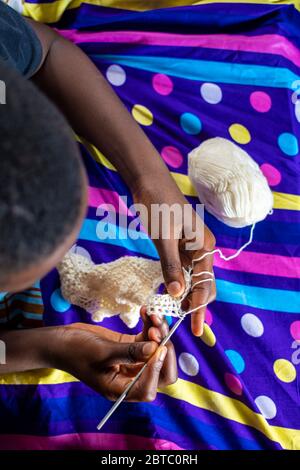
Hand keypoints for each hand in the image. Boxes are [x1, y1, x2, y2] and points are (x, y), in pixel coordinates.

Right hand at [53, 310, 176, 400]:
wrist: (61, 341)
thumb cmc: (75, 350)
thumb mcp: (102, 351)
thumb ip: (129, 351)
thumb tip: (155, 348)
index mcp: (119, 389)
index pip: (148, 389)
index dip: (156, 370)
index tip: (156, 347)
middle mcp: (128, 379)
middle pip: (160, 373)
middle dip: (164, 350)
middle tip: (158, 330)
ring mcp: (131, 363)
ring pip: (156, 353)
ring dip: (159, 334)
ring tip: (153, 316)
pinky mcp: (130, 348)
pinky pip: (148, 340)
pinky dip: (150, 327)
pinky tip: (145, 312)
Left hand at [133, 182, 215, 336]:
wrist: (148, 182)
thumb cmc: (158, 205)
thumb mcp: (163, 238)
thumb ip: (170, 266)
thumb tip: (177, 295)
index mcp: (204, 246)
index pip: (206, 284)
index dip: (201, 308)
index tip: (196, 329)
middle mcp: (201, 249)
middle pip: (204, 284)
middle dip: (197, 305)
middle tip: (186, 326)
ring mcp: (190, 248)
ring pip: (192, 279)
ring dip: (187, 296)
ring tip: (176, 315)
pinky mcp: (179, 246)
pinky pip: (182, 270)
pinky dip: (178, 284)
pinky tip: (171, 294)